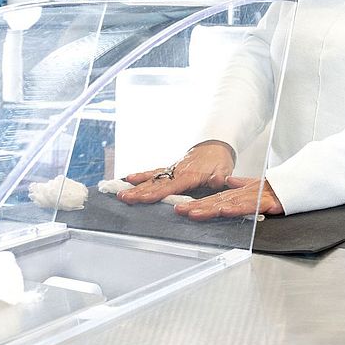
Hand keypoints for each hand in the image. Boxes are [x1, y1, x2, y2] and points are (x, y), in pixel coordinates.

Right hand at [118, 141, 233, 204]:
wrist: (215, 145)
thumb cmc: (219, 160)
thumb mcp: (224, 168)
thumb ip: (220, 176)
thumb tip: (217, 181)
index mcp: (190, 174)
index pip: (171, 186)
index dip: (157, 193)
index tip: (144, 199)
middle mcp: (177, 172)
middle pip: (156, 184)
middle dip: (139, 192)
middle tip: (123, 198)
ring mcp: (172, 170)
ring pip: (151, 179)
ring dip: (136, 186)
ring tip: (120, 193)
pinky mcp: (169, 169)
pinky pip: (153, 173)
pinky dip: (140, 176)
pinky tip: (128, 179)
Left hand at [173, 177, 283, 220]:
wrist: (300, 183)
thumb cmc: (280, 187)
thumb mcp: (257, 185)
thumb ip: (242, 183)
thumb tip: (228, 181)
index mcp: (241, 193)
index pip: (216, 198)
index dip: (199, 203)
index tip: (182, 208)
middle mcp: (245, 194)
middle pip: (217, 201)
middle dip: (198, 206)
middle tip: (179, 211)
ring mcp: (255, 198)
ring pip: (229, 203)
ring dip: (210, 208)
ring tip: (194, 212)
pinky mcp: (267, 203)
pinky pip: (250, 207)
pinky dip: (237, 208)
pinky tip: (224, 211)